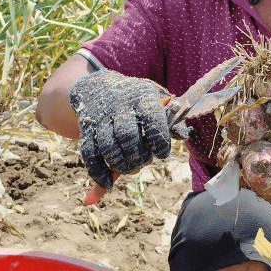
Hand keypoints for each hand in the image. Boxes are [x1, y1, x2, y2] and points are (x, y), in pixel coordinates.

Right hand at [69, 70, 171, 189]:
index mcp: (141, 97)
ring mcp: (101, 118)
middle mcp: (119, 106)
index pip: (151, 118)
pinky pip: (89, 154)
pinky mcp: (87, 130)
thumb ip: (170, 117)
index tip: (162, 153)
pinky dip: (98, 172)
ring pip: (108, 147)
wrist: (96, 87)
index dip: (159, 139)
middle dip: (138, 156)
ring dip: (120, 165)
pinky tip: (108, 183)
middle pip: (127, 135)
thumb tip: (184, 135)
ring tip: (130, 168)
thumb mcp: (154, 99)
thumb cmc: (134, 99)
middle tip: (143, 162)